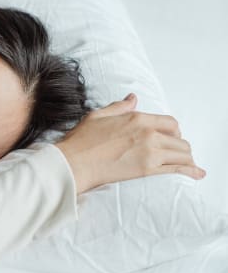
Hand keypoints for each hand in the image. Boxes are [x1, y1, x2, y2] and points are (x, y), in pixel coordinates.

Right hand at [55, 93, 205, 193]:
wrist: (73, 163)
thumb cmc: (81, 141)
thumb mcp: (98, 116)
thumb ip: (119, 107)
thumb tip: (132, 99)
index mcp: (137, 118)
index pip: (170, 122)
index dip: (174, 131)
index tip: (171, 137)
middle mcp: (148, 132)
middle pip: (179, 139)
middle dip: (180, 146)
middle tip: (176, 153)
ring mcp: (150, 151)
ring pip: (182, 153)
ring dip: (186, 159)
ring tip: (187, 164)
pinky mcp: (147, 169)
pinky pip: (177, 168)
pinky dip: (191, 171)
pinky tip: (197, 174)